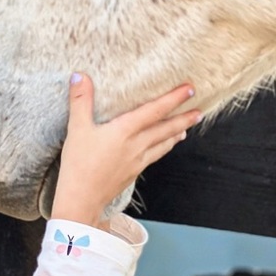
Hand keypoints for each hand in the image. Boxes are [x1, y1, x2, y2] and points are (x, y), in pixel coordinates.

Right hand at [50, 72, 200, 227]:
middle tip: (198, 110)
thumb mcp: (76, 128)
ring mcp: (137, 161)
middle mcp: (136, 145)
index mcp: (125, 131)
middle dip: (184, 119)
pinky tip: (163, 148)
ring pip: (163, 144)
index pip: (154, 111)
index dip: (173, 99)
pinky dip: (164, 148)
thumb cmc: (79, 165)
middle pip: (166, 129)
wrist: (82, 200)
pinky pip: (155, 156)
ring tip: (187, 127)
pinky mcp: (134, 172)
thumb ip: (80, 100)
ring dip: (177, 134)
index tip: (189, 89)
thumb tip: (79, 75)